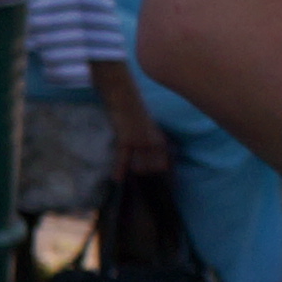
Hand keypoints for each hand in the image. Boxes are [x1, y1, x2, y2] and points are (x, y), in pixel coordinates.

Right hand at [98, 69, 173, 184]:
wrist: (123, 95)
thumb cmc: (132, 106)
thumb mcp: (145, 123)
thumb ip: (148, 135)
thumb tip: (145, 146)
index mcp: (158, 137)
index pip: (165, 159)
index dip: (162, 171)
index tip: (162, 182)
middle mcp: (152, 141)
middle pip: (153, 166)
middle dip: (148, 175)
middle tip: (144, 186)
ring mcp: (140, 141)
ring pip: (141, 165)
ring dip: (134, 173)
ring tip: (130, 182)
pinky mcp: (126, 140)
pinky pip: (124, 159)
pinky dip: (120, 169)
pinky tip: (117, 179)